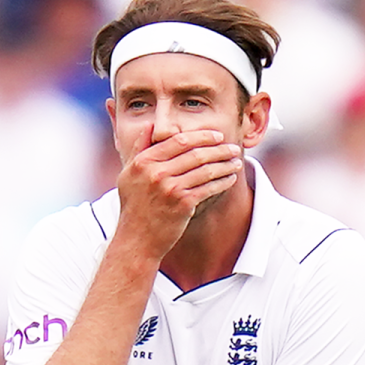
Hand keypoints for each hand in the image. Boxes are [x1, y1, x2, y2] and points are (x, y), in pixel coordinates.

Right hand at [115, 127, 242, 260]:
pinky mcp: (183, 204)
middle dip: (219, 149)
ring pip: (206, 169)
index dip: (202, 136)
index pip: (179, 141)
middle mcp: (156, 172)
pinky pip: (209, 187)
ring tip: (236, 162)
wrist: (136, 239)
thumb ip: (138, 148)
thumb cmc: (134, 206)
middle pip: (196, 153)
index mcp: (143, 162)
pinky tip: (230, 178)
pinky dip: (223, 181)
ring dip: (225, 164)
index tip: (217, 136)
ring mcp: (170, 188)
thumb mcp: (128, 174)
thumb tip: (149, 125)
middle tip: (233, 148)